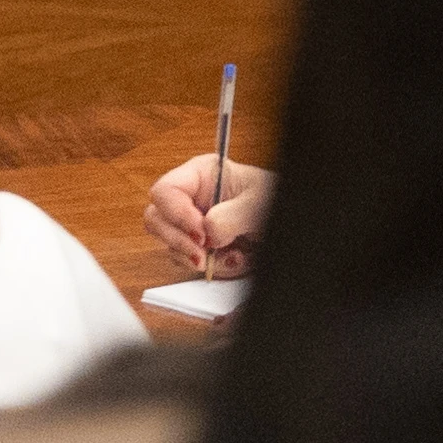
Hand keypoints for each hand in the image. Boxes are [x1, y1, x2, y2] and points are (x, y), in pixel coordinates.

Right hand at [149, 153, 273, 276]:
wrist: (286, 228)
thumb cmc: (271, 200)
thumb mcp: (258, 202)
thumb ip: (231, 215)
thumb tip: (207, 231)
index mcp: (201, 175)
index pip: (165, 190)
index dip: (176, 214)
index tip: (200, 233)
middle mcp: (191, 197)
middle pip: (156, 218)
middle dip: (178, 240)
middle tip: (203, 253)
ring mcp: (191, 223)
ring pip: (169, 244)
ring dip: (194, 257)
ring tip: (229, 256)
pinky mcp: (196, 245)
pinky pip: (185, 261)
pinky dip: (207, 267)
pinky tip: (233, 260)